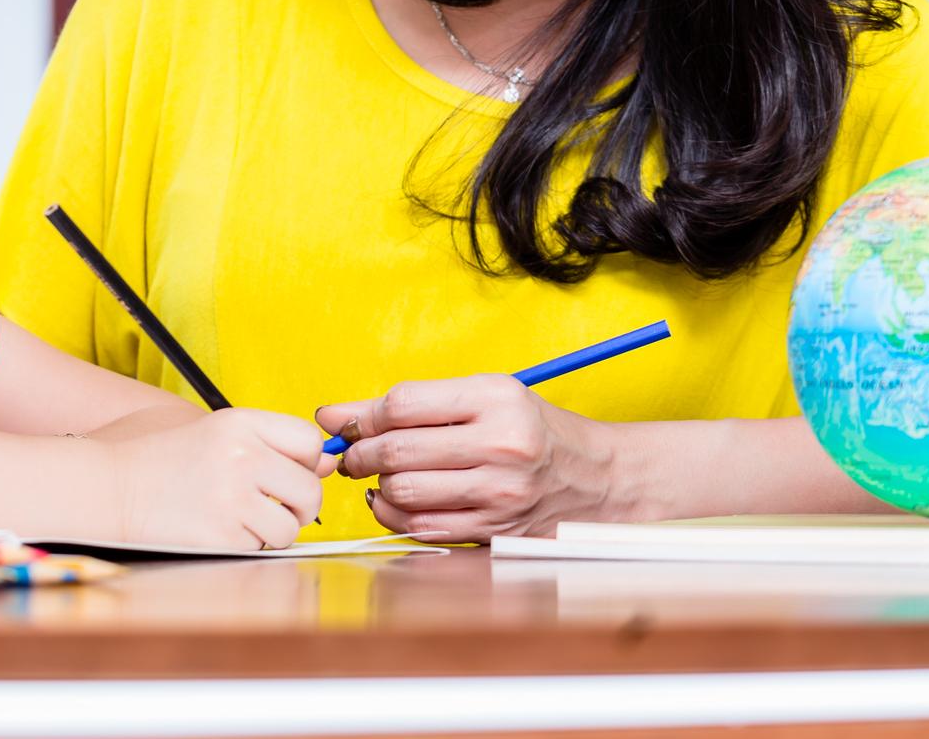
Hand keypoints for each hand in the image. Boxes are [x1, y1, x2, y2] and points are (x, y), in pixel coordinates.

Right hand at [106, 408, 334, 550]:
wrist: (110, 487)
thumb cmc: (164, 460)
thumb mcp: (217, 433)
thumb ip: (271, 444)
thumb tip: (329, 464)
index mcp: (241, 423)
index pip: (310, 441)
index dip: (308, 461)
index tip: (291, 471)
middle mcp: (241, 455)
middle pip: (310, 488)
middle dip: (300, 504)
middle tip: (277, 506)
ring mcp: (232, 497)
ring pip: (291, 525)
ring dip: (276, 529)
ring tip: (246, 520)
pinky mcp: (222, 536)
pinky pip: (262, 547)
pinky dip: (249, 545)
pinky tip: (222, 530)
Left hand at [316, 375, 616, 542]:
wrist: (596, 479)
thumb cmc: (529, 430)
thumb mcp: (483, 397)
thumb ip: (411, 404)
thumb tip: (332, 414)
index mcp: (496, 399)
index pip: (404, 404)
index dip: (363, 415)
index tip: (348, 422)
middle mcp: (501, 445)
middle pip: (397, 451)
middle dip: (360, 454)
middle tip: (354, 454)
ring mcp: (499, 494)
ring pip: (403, 492)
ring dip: (378, 485)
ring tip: (384, 475)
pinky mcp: (495, 532)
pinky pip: (421, 527)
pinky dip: (395, 515)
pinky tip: (398, 500)